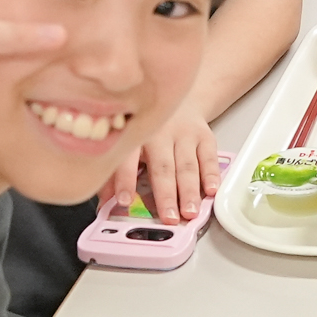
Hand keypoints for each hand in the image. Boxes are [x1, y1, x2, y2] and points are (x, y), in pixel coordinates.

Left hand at [103, 101, 219, 221]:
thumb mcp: (129, 147)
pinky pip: (209, 157)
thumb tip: (104, 204)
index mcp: (135, 136)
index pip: (128, 160)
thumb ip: (114, 175)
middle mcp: (160, 133)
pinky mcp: (205, 136)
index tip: (124, 201)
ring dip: (189, 191)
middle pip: (163, 167)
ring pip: (187, 166)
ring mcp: (184, 134)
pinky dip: (211, 174)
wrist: (180, 99)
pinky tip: (211, 190)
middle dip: (166, 195)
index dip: (125, 180)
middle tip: (169, 218)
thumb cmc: (149, 132)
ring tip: (190, 212)